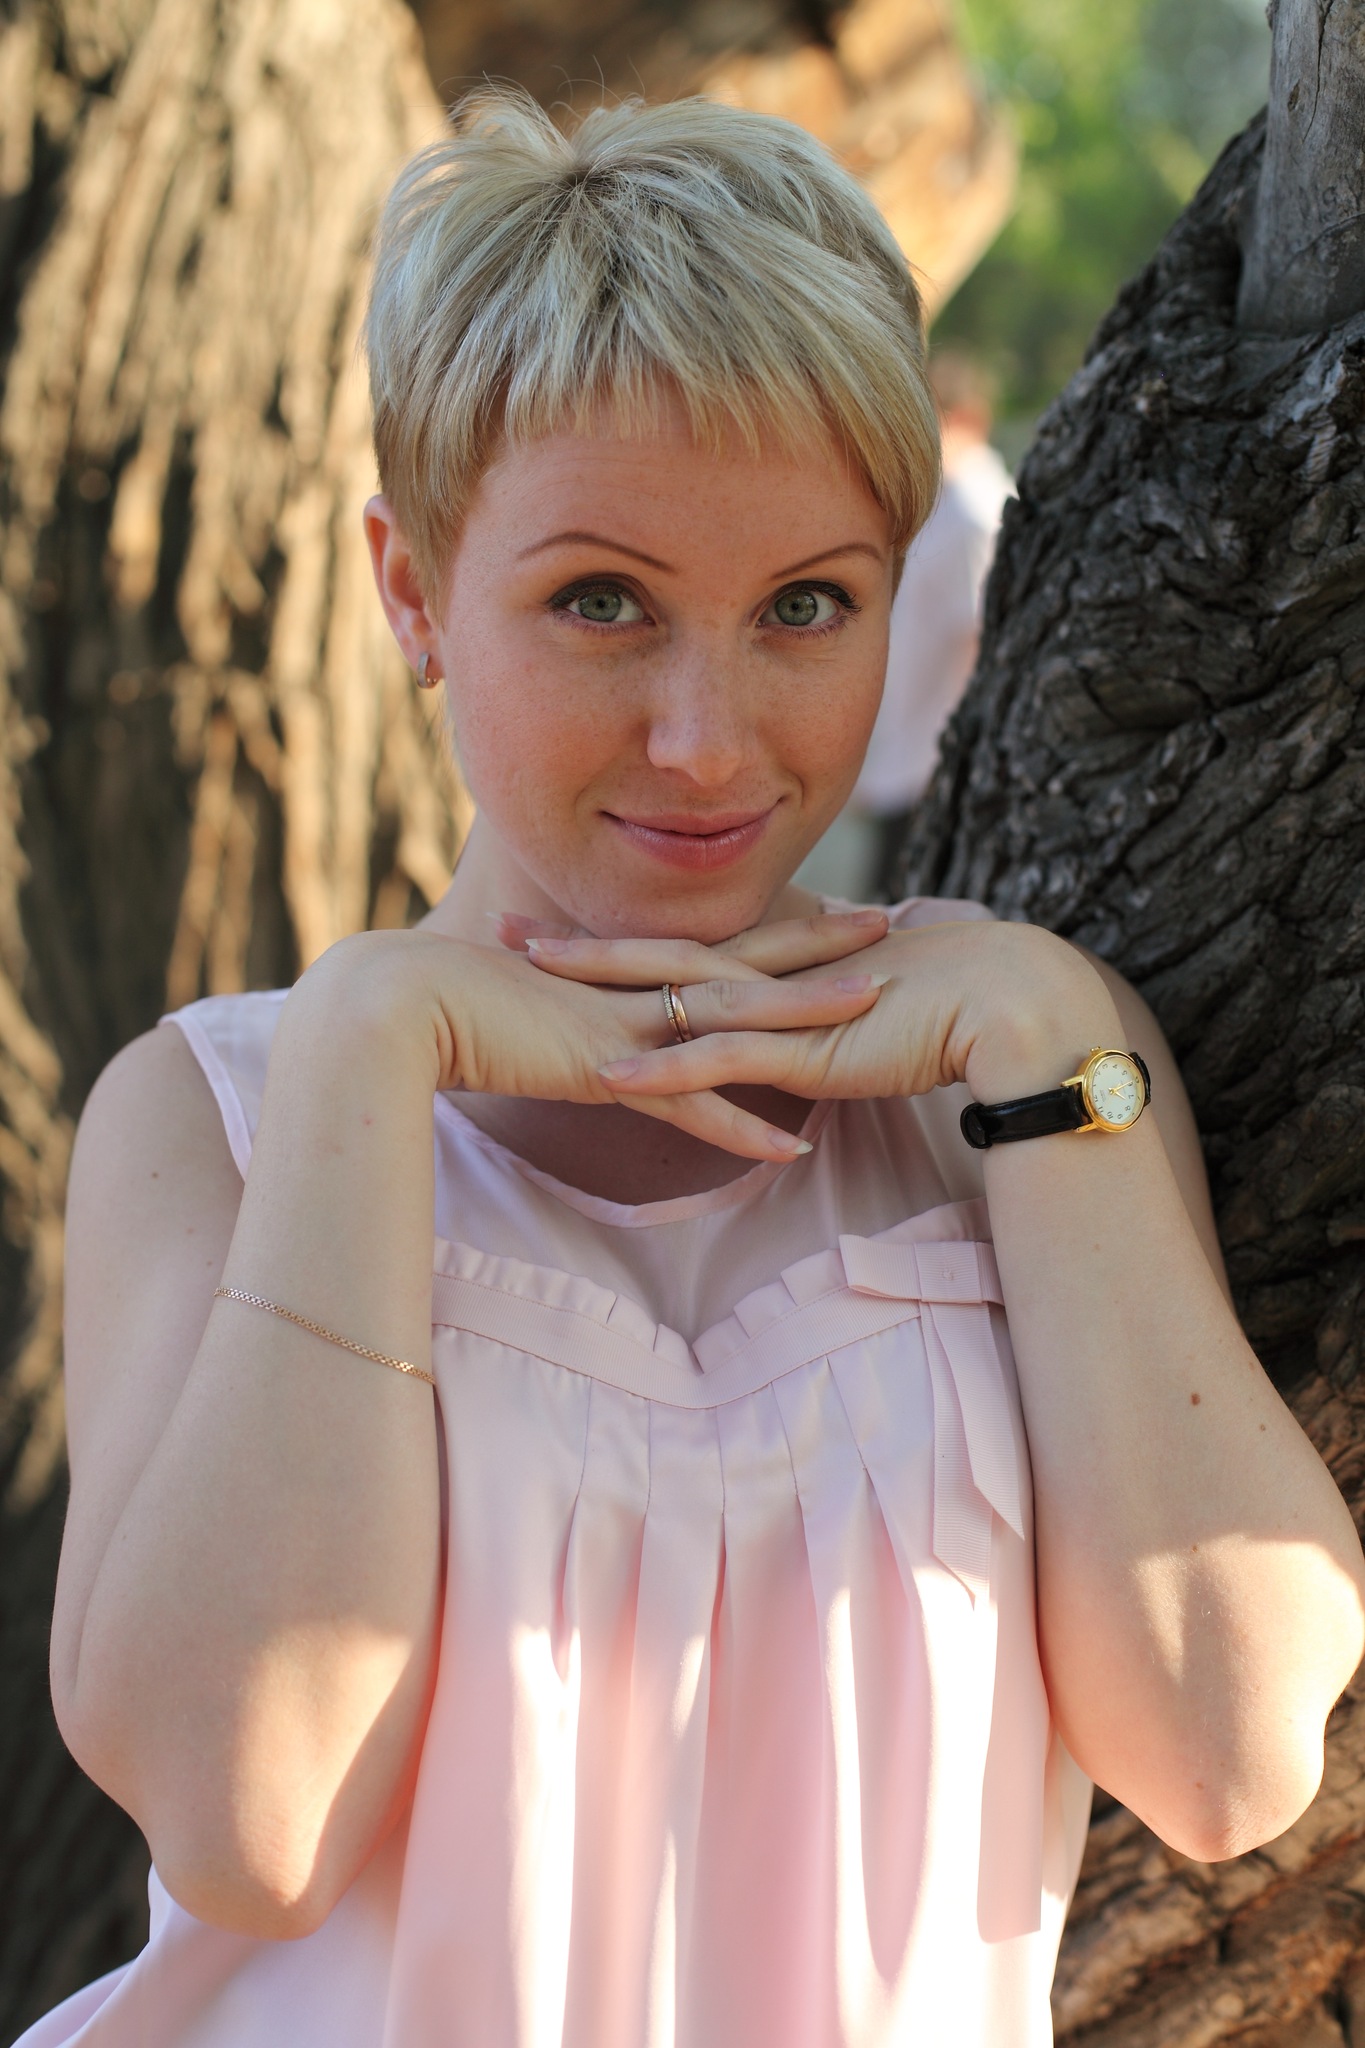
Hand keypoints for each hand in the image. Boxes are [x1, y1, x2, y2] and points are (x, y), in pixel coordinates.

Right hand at [301, 909, 895, 1159]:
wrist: (399, 1004)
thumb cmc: (449, 1005)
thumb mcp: (527, 1004)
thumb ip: (568, 1011)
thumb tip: (581, 1022)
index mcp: (621, 971)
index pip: (716, 944)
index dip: (775, 930)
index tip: (830, 914)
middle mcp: (635, 988)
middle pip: (748, 961)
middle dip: (821, 946)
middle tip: (889, 924)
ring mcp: (626, 1026)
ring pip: (738, 1017)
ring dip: (809, 1016)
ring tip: (879, 1009)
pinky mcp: (606, 1070)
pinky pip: (689, 1102)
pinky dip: (741, 1127)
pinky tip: (791, 1146)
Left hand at [520, 916, 1117, 1115]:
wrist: (1006, 1005)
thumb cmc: (946, 1011)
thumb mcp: (859, 1014)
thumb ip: (815, 1023)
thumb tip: (791, 1037)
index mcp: (775, 966)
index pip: (680, 946)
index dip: (614, 941)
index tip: (554, 932)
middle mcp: (766, 978)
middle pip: (654, 954)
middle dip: (577, 948)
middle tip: (503, 934)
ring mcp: (780, 1012)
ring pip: (671, 996)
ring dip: (597, 995)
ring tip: (528, 984)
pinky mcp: (803, 1051)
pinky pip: (719, 1063)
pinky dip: (664, 1073)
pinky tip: (610, 1080)